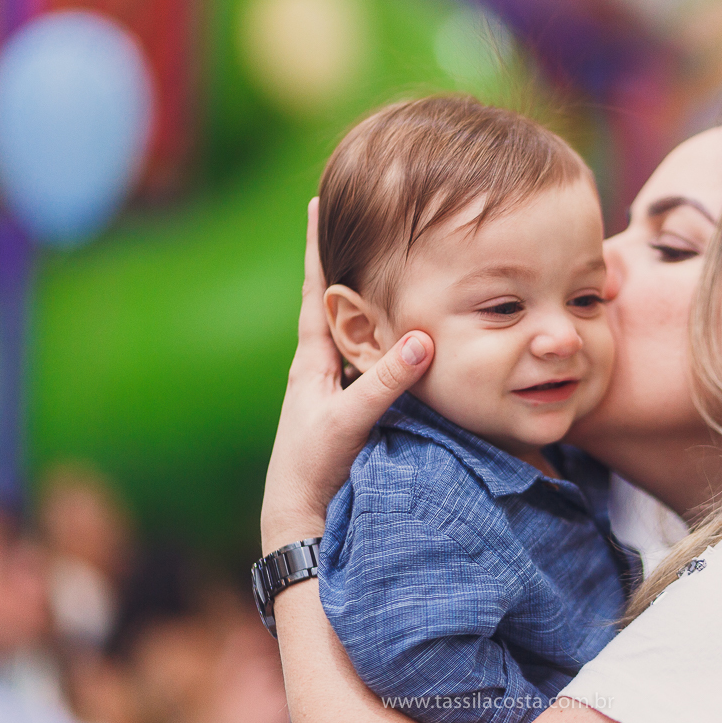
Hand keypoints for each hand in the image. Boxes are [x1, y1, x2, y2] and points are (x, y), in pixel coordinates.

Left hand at [260, 198, 432, 552]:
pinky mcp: (353, 410)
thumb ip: (385, 381)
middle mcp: (323, 368)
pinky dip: (385, 341)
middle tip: (362, 223)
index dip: (319, 247)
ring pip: (357, 333)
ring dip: (369, 301)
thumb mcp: (349, 420)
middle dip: (349, 263)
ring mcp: (338, 389)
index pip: (318, 289)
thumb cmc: (312, 467)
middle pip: (338, 302)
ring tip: (387, 267)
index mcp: (312, 361)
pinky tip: (402, 336)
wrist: (299, 518)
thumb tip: (422, 338)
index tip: (319, 203)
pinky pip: (372, 362)